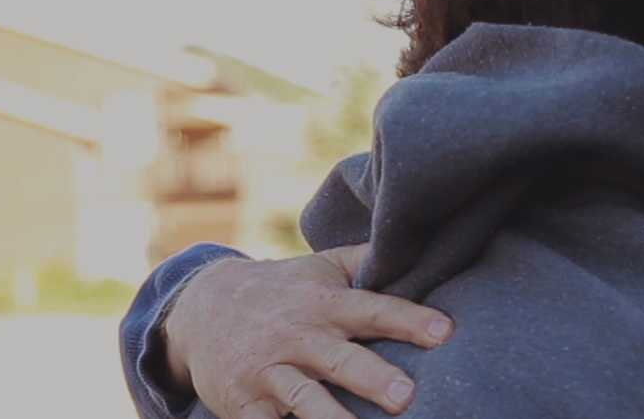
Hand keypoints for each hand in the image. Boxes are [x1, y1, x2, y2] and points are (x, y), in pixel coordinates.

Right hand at [162, 244, 453, 418]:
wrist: (198, 307)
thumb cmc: (280, 289)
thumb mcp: (320, 267)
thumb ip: (366, 260)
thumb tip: (416, 243)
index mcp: (323, 304)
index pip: (372, 310)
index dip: (409, 320)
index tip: (445, 332)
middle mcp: (296, 336)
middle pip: (339, 359)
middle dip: (372, 378)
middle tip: (405, 396)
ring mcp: (267, 371)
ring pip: (303, 397)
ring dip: (332, 418)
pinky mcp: (242, 402)